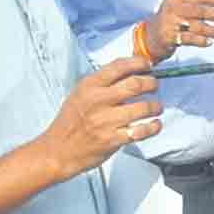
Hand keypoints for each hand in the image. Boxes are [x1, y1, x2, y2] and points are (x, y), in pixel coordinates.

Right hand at [37, 57, 162, 182]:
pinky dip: (153, 127)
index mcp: (89, 86)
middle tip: (154, 85)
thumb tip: (128, 70)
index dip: (138, 63)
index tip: (147, 65)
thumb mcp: (80, 94)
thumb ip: (101, 82)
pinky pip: (141, 131)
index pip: (119, 66)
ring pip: (142, 107)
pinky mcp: (112, 139)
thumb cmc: (69, 123)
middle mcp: (98, 101)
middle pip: (135, 84)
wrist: (57, 151)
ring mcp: (105, 121)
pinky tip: (155, 124)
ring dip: (155, 106)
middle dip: (151, 83)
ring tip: (157, 106)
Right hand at [144, 0, 213, 59]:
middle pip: (201, 10)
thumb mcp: (180, 8)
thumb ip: (199, 5)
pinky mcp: (169, 36)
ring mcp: (170, 22)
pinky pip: (189, 38)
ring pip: (197, 26)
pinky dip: (201, 40)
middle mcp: (173, 7)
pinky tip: (210, 42)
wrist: (150, 37)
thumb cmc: (171, 21)